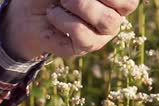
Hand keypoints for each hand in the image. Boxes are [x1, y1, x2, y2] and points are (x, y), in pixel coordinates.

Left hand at [0, 0, 139, 59]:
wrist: (28, 12)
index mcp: (116, 1)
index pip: (130, 0)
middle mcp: (113, 18)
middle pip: (126, 5)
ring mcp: (101, 36)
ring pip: (107, 21)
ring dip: (81, 5)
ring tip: (61, 2)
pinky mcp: (83, 48)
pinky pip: (82, 34)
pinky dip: (64, 19)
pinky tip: (53, 14)